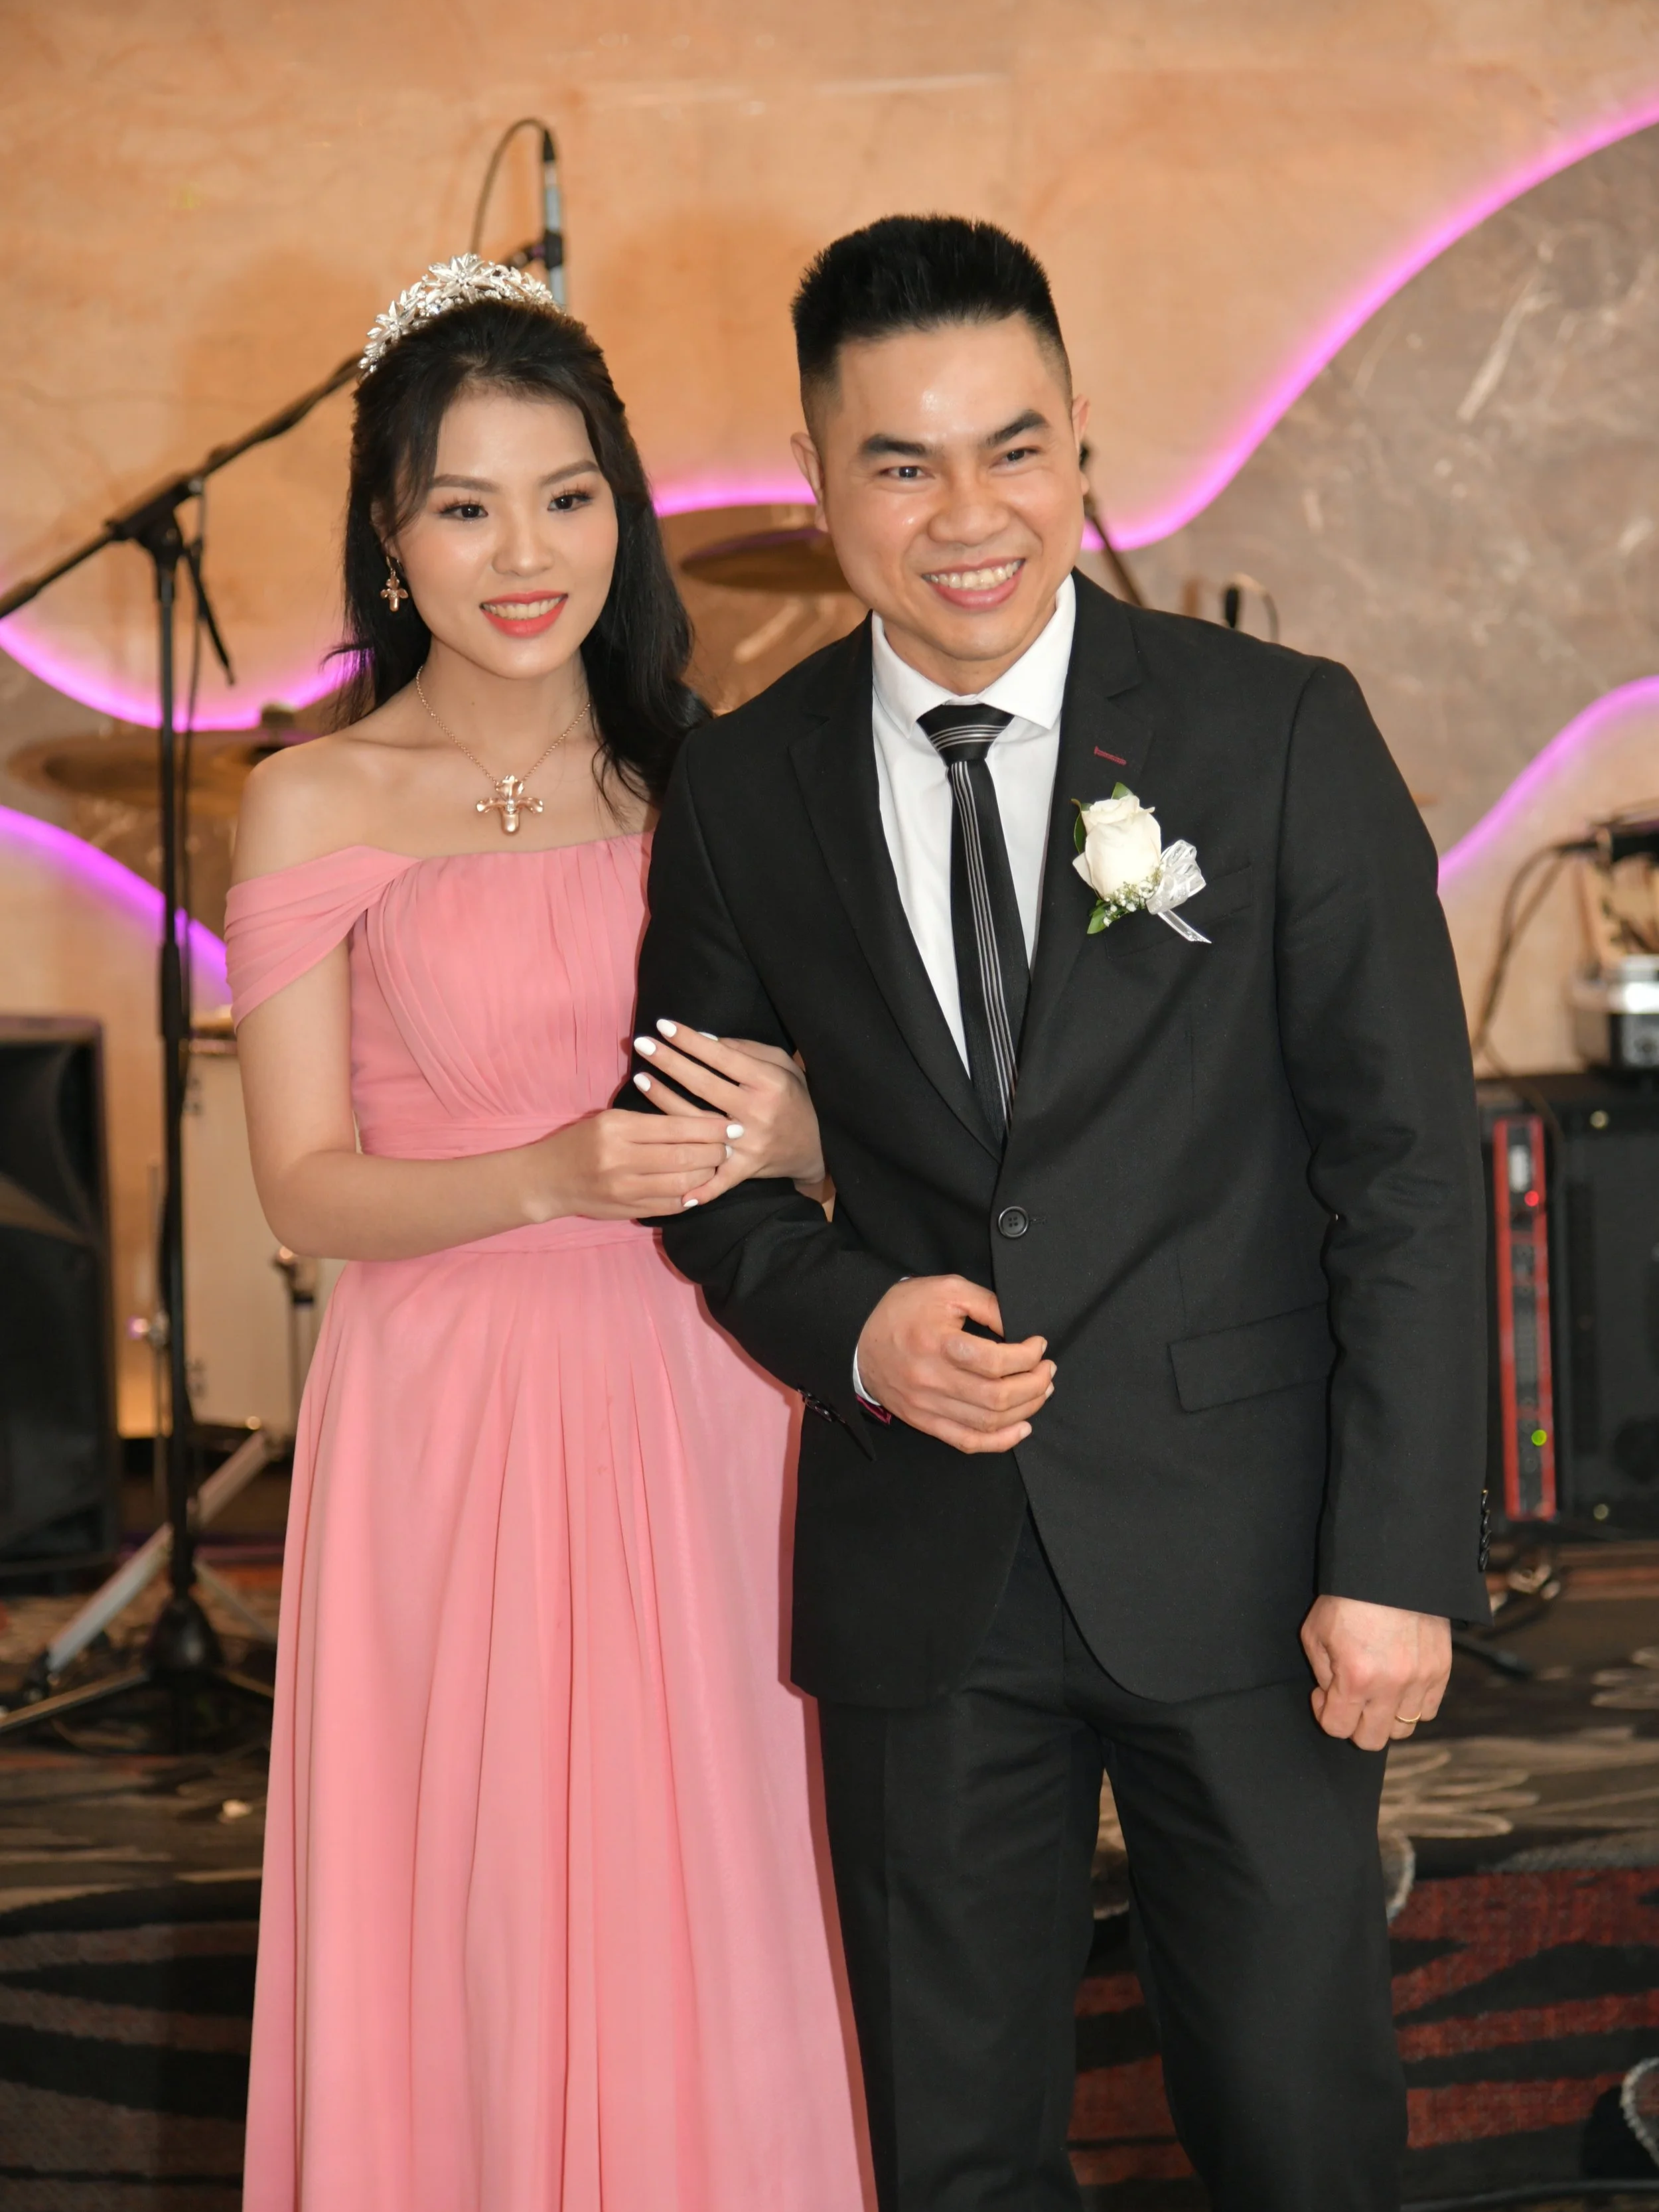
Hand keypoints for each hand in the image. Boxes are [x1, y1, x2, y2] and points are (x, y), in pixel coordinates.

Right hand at [528, 1108, 731, 1220]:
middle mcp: (621, 1160)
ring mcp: (625, 1190)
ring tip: (719, 1164)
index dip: (709, 1127)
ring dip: (708, 1175)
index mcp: (618, 1128)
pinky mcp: (628, 1211)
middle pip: (684, 1157)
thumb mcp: (610, 1120)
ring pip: (683, 1184)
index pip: (675, 1127)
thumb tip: (700, 1124)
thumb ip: (650, 1122)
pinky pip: (672, 1206)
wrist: (548, 1179)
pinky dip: (691, 1196)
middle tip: (731, 1146)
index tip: (730, 1125)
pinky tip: (701, 1186)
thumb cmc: (582, 1141)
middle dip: (715, 1152)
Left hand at [632, 1019, 825, 1203]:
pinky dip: (695, 1183)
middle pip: (703, 1084)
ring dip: (664, 1100)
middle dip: (669, 1061)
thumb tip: (705, 1038)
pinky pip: (717, 1178)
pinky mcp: (745, 1168)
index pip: (721, 1057)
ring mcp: (749, 1143)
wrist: (817, 1146)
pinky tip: (665, 1168)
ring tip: (640, 1079)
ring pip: (696, 1122)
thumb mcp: (781, 1064)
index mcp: (768, 1083)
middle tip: (641, 1044)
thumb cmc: (794, 1098)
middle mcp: (757, 1112)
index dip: (690, 1040)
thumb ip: (745, 1050)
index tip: (663, 1025)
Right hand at [855, 1276, 1054, 1453]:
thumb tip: (1018, 1329)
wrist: (857, 1339)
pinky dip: (1000, 1441)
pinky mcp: (924, 1422)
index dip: (1028, 1356)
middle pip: (997, 1397)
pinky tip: (1020, 1428)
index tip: (1038, 1345)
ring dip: (1025, 1409)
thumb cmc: (902, 1311)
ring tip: (1040, 1391)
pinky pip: (967, 1442)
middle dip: (1034, 1384)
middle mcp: (933, 1380)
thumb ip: (986, 1304)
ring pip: (988, 1422)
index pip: (997, 1362)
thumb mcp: (946, 1290)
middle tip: (1047, 1370)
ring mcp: (928, 1406)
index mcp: (939, 1344)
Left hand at [1301, 1595, 1450, 1751]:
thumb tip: (1332, 1697)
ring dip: (1385, 1716)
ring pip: (1403, 1729)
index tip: (1324, 1694)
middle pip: (1371, 1740)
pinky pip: (1428, 1711)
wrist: (1390, 1569)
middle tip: (1349, 1697)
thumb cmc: (1347, 1598)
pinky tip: (1398, 1682)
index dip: (1324, 1714)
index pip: (1337, 1728)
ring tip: (1376, 1689)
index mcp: (1356, 1678)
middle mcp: (1391, 1686)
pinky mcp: (1441, 1671)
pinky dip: (1412, 1705)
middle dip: (1354, 1723)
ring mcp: (1421, 1681)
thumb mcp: (1315, 1633)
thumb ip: (1323, 1674)